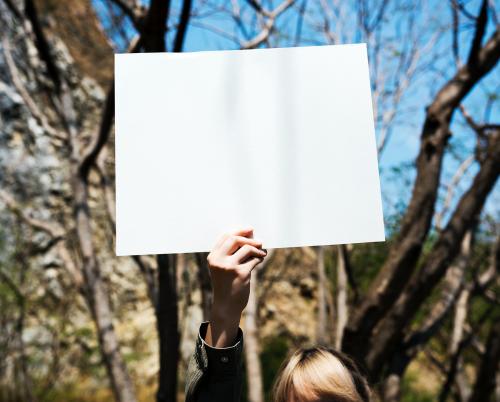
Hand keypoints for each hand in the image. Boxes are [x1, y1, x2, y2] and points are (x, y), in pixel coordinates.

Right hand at [205, 228, 265, 346]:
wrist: (226, 307)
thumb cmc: (226, 285)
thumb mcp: (222, 268)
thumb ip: (230, 254)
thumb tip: (249, 236)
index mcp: (212, 257)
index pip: (225, 236)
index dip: (239, 230)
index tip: (249, 229)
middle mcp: (219, 260)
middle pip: (235, 239)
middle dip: (249, 238)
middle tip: (259, 240)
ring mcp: (229, 267)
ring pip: (247, 248)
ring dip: (257, 248)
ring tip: (262, 251)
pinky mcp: (241, 273)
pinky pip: (254, 259)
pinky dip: (260, 257)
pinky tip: (262, 258)